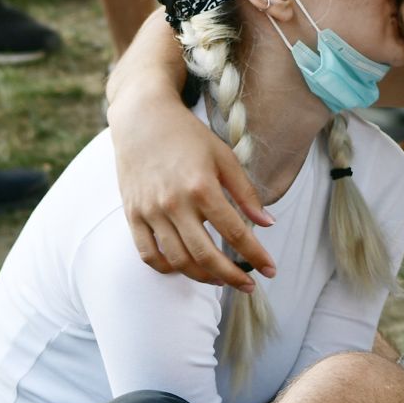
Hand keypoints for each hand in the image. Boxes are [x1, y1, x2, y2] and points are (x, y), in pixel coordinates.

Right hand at [111, 87, 275, 290]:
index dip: (256, 256)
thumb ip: (246, 193)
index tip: (270, 270)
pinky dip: (168, 268)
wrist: (142, 117)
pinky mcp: (133, 215)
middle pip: (206, 255)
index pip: (235, 233)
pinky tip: (185, 267)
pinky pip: (148, 254)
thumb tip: (268, 224)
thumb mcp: (224, 156)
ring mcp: (151, 211)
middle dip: (231, 276)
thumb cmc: (187, 136)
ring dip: (203, 276)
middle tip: (248, 284)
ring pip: (178, 260)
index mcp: (202, 187)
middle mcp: (174, 203)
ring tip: (220, 278)